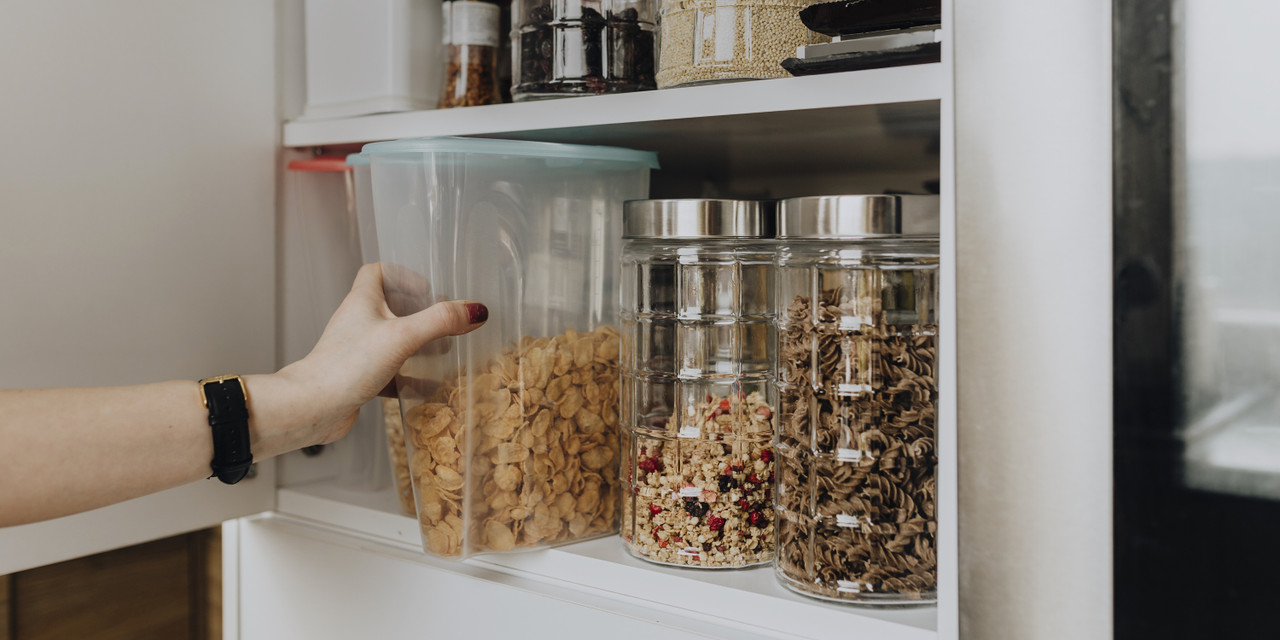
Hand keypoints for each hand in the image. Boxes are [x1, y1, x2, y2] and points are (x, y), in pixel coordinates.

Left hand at [258, 263, 486, 453]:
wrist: (313, 407)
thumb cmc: (348, 365)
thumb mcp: (402, 336)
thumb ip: (440, 321)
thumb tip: (476, 310)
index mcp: (362, 301)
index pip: (378, 272)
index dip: (403, 275)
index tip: (427, 289)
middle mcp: (357, 322)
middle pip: (389, 306)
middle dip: (419, 313)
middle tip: (444, 323)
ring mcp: (356, 351)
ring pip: (391, 340)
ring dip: (417, 345)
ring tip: (442, 353)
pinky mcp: (357, 378)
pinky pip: (388, 372)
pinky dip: (408, 377)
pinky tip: (427, 387)